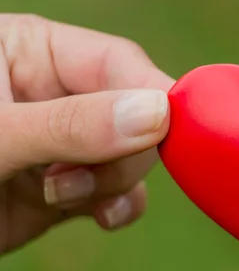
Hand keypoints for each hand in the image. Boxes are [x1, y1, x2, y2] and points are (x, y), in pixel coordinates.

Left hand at [0, 14, 173, 254]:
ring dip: (112, 184)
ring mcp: (63, 146)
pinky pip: (118, 194)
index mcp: (32, 52)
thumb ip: (71, 124)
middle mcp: (56, 96)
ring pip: (131, 159)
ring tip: (56, 196)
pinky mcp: (64, 189)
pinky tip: (101, 218)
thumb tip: (158, 114)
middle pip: (134, 115)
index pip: (119, 64)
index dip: (151, 95)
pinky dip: (118, 207)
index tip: (173, 131)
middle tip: (71, 179)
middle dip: (119, 153)